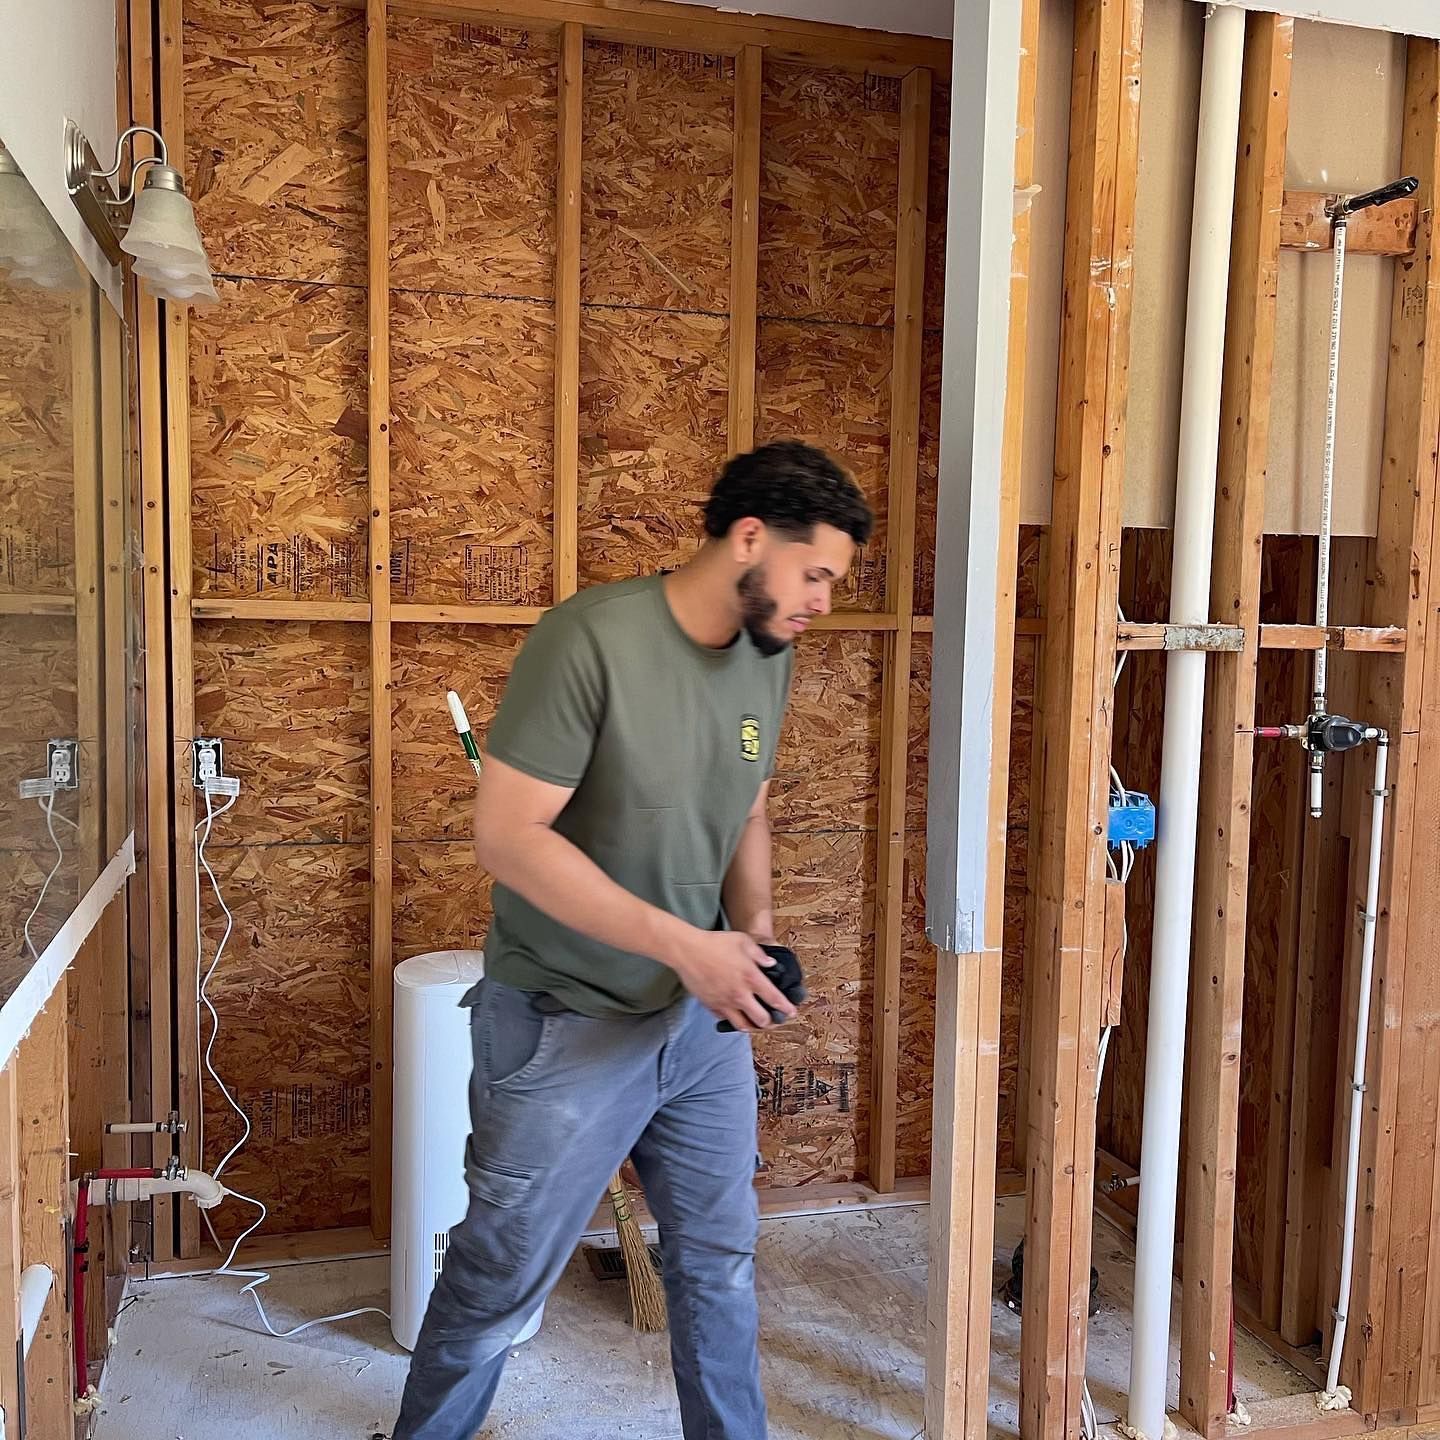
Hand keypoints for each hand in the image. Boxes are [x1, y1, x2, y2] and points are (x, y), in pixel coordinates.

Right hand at [667, 929, 796, 1032]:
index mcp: (751, 978)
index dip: (786, 1008)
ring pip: (743, 1026)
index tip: (792, 1012)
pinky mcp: (711, 1006)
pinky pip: (725, 1019)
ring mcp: (725, 1003)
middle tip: (774, 1019)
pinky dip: (733, 1019)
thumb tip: (770, 963)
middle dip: (771, 1022)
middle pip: (762, 1020)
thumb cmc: (715, 943)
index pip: (774, 999)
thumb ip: (760, 954)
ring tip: (757, 1023)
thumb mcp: (743, 941)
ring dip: (753, 1026)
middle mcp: (740, 995)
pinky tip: (736, 1014)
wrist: (687, 951)